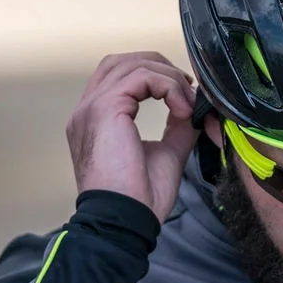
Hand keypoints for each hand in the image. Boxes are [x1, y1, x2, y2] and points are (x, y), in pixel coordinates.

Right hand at [67, 51, 198, 220]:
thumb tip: (195, 107)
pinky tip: (182, 109)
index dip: (154, 77)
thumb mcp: (165, 154)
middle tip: (186, 90)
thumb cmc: (138, 199)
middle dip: (160, 68)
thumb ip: (176, 127)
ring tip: (186, 103)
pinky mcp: (106, 108)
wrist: (125, 219)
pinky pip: (142, 77)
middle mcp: (87, 110)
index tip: (182, 97)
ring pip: (133, 65)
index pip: (118, 78)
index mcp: (95, 122)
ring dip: (168, 78)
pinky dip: (169, 87)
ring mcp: (92, 107)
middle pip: (122, 62)